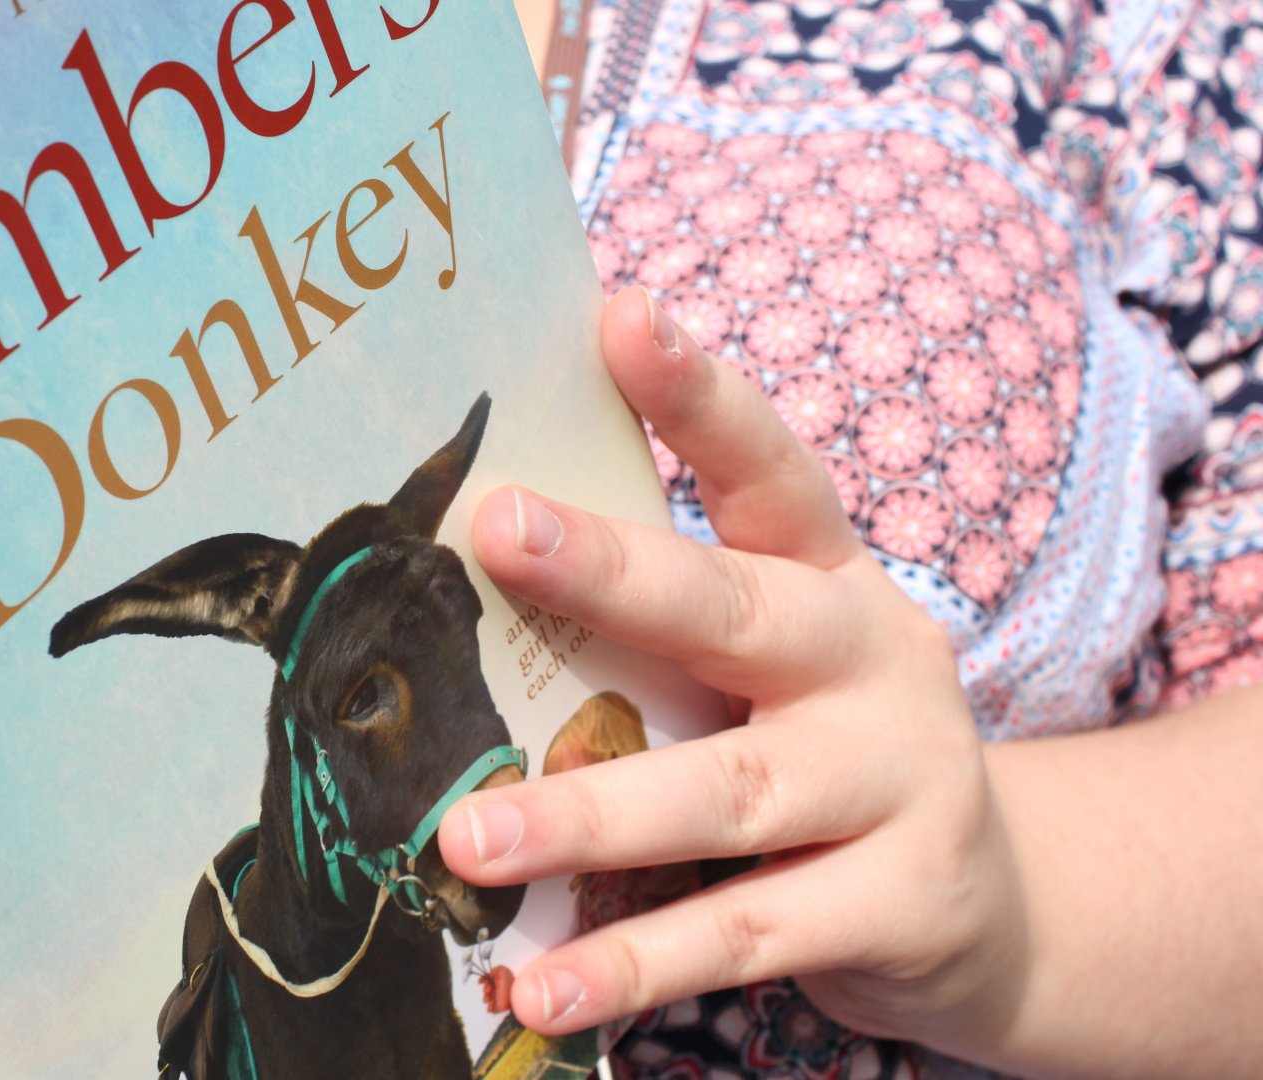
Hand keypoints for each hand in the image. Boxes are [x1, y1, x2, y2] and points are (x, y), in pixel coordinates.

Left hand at [437, 287, 1028, 1058]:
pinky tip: (537, 985)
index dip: (701, 394)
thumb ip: (665, 624)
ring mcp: (895, 785)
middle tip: (499, 528)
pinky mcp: (898, 904)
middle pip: (736, 607)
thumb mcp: (773, 664)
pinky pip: (743, 936)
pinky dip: (632, 964)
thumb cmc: (828, 750)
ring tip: (470, 835)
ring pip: (725, 792)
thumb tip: (471, 563)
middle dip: (613, 566)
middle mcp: (871, 662)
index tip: (621, 315)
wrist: (1005, 905)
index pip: (769, 469)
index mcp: (829, 580)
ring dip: (588, 812)